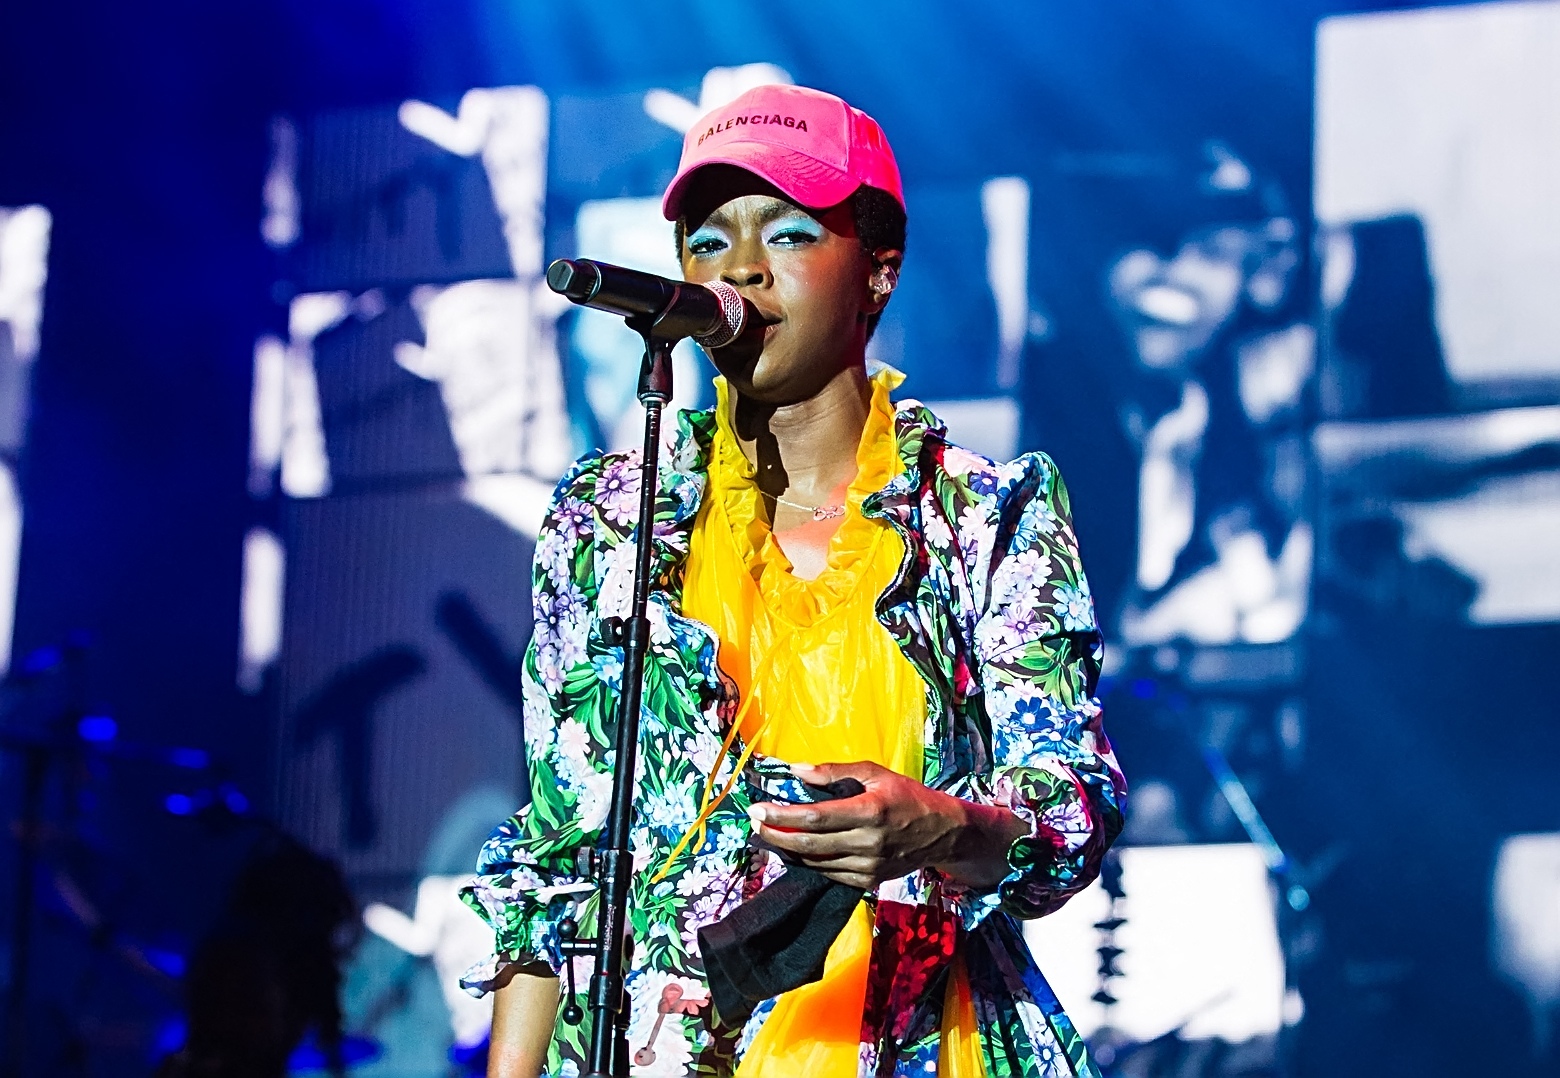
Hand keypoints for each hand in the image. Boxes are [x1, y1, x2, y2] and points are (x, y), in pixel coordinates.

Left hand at [746, 761, 1028, 890]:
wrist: (943, 833)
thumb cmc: (907, 796)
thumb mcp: (876, 773)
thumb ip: (834, 771)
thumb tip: (796, 770)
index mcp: (869, 811)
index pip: (813, 817)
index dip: (781, 815)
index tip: (757, 808)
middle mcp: (868, 842)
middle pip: (808, 844)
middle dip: (775, 833)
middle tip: (754, 820)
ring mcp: (868, 866)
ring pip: (815, 862)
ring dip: (787, 848)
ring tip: (768, 832)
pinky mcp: (868, 881)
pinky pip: (828, 873)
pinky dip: (808, 860)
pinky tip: (795, 847)